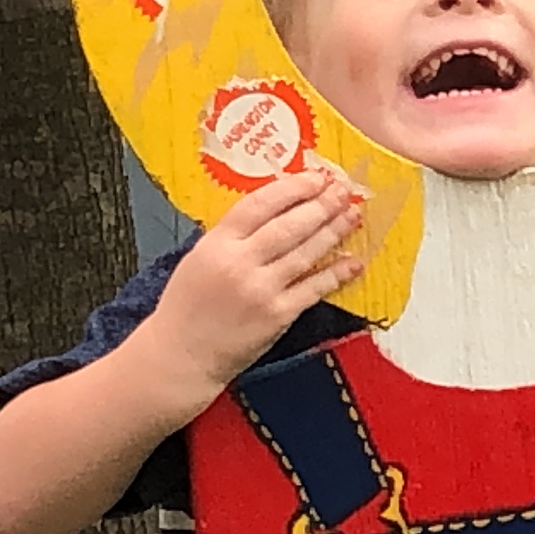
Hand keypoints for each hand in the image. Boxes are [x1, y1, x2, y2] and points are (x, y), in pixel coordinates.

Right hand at [148, 169, 363, 389]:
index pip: (260, 204)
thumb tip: (273, 210)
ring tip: (353, 216)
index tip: (316, 178)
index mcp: (216, 244)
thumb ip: (231, 236)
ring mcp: (261, 290)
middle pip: (289, 226)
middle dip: (322, 205)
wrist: (181, 356)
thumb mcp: (199, 259)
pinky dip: (336, 273)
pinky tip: (353, 262)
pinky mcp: (278, 315)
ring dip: (334, 232)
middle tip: (343, 191)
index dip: (293, 188)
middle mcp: (239, 263)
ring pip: (306, 253)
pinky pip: (314, 288)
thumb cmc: (187, 307)